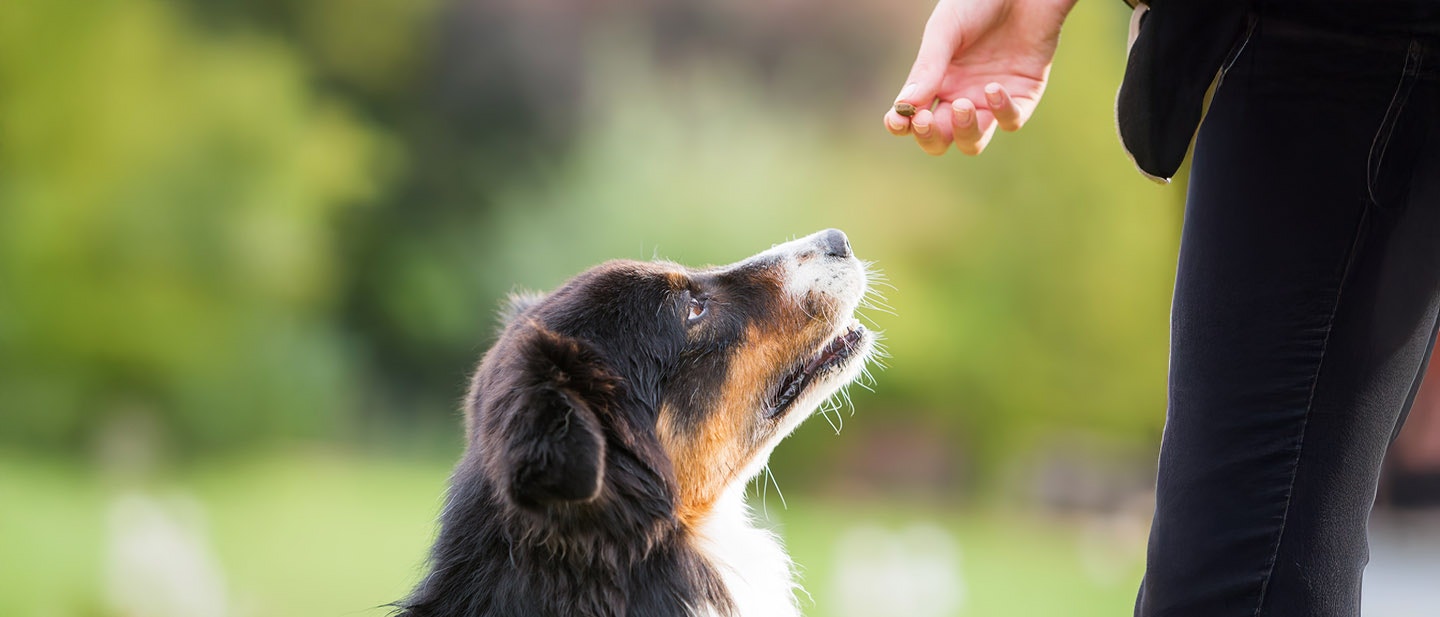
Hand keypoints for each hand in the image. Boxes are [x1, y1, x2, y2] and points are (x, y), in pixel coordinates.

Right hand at [884, 0, 1076, 155]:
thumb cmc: (979, 1)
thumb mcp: (946, 30)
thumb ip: (928, 67)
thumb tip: (904, 106)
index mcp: (936, 80)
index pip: (913, 116)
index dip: (901, 124)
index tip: (897, 119)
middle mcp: (961, 94)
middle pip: (940, 138)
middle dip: (930, 136)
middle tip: (925, 119)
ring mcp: (992, 99)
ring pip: (973, 140)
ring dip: (964, 131)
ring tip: (962, 106)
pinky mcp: (1024, 95)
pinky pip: (1010, 121)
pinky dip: (1001, 112)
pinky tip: (994, 88)